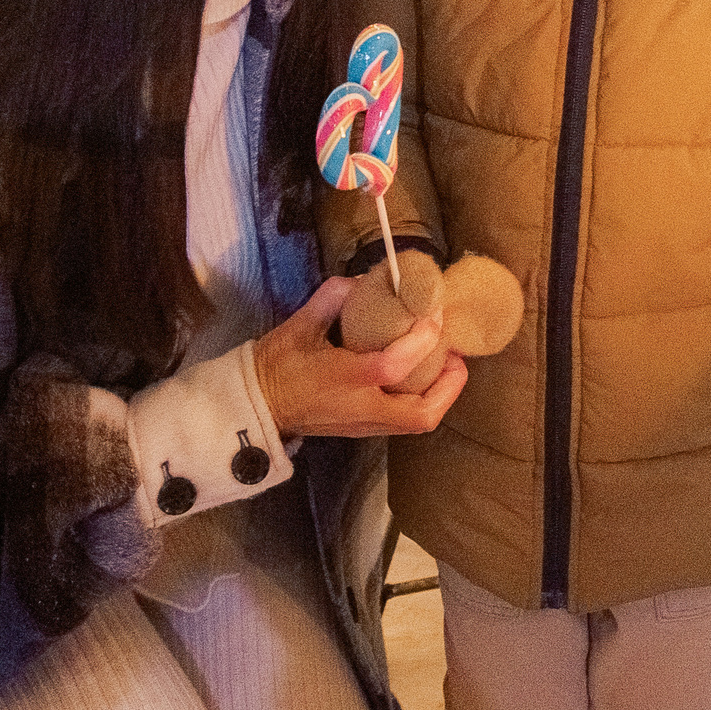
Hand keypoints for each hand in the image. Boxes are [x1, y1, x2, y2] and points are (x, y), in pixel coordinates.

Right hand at [253, 276, 465, 437]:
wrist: (255, 407)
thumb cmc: (275, 365)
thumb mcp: (299, 325)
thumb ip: (334, 298)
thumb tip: (367, 280)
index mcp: (343, 379)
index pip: (393, 365)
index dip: (421, 340)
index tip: (433, 315)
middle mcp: (361, 408)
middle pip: (420, 414)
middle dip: (448, 386)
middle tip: (455, 356)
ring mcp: (364, 424)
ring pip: (417, 422)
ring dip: (440, 395)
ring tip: (445, 364)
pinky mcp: (363, 430)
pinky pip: (404, 421)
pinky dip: (422, 400)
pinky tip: (421, 376)